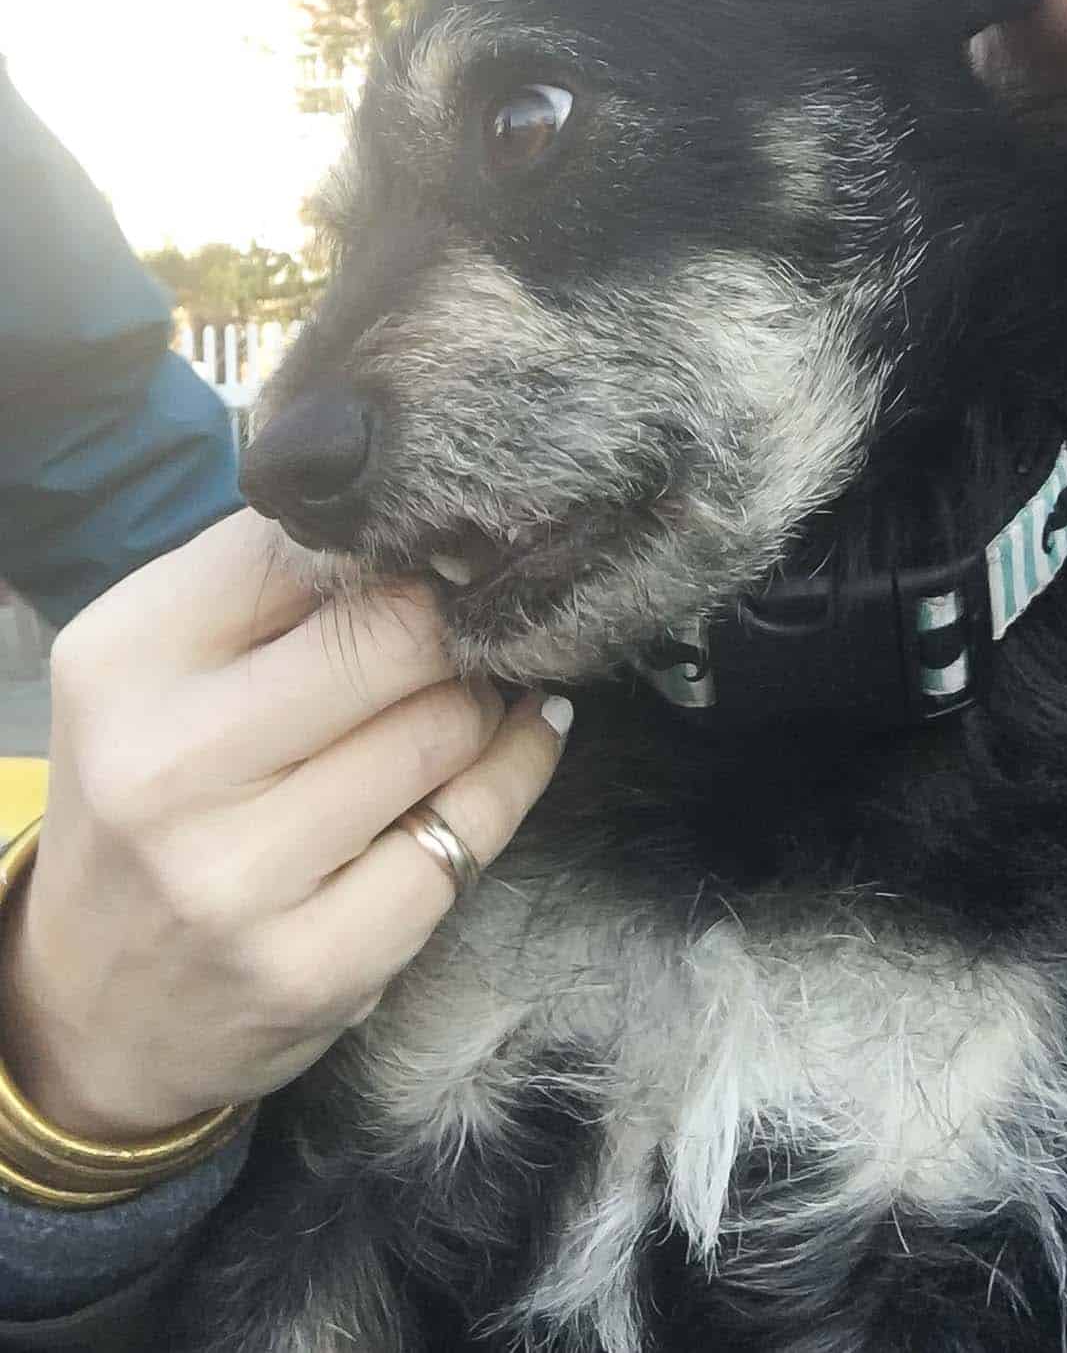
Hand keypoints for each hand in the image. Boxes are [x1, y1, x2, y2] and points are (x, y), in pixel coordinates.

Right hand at [0, 508, 567, 1137]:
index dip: (396, 535)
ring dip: (493, 692)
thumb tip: (425, 520)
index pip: (306, 545)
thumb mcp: (160, 667)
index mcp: (127, 661)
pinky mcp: (317, 964)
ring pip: (446, 727)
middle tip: (480, 614)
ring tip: (489, 680)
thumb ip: (271, 582)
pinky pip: (472, 831)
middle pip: (396, 632)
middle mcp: (168, 767)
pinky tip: (519, 739)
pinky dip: (517, 767)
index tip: (441, 540)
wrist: (92, 1001)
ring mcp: (240, 876)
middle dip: (459, 615)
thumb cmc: (155, 791)